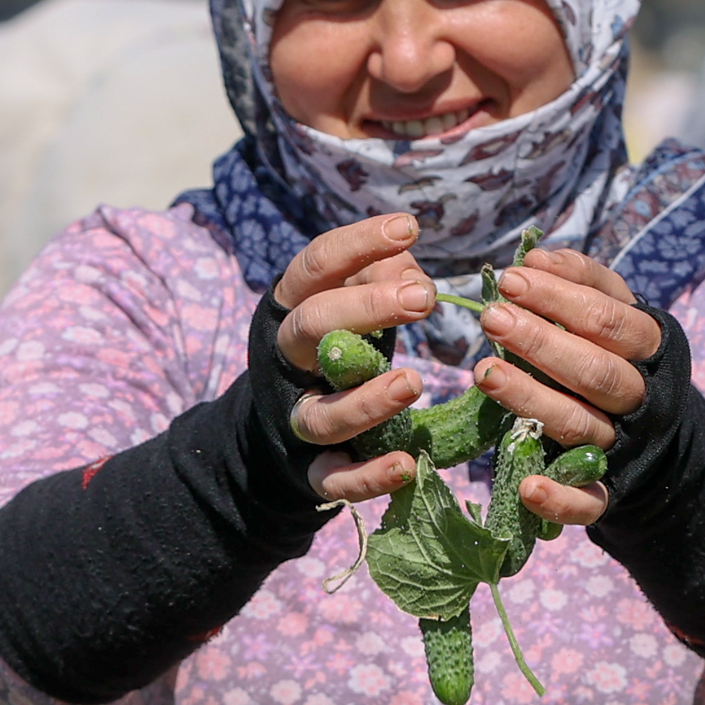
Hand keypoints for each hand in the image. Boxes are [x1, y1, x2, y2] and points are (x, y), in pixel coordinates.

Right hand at [271, 214, 436, 505]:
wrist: (279, 429)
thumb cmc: (334, 349)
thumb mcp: (350, 305)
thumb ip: (380, 278)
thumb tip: (410, 267)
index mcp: (291, 309)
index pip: (315, 266)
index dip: (358, 243)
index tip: (407, 227)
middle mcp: (285, 361)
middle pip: (313, 327)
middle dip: (367, 308)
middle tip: (424, 299)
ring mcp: (295, 417)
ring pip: (322, 413)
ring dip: (367, 400)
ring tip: (415, 382)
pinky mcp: (311, 470)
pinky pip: (334, 478)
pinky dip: (368, 476)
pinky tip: (406, 465)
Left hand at [471, 249, 658, 530]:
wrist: (655, 438)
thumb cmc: (618, 359)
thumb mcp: (614, 315)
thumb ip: (584, 284)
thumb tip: (538, 257)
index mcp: (650, 350)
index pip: (609, 319)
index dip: (561, 297)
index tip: (511, 279)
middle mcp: (640, 399)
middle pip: (595, 370)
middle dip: (541, 341)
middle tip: (491, 317)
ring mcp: (622, 447)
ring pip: (580, 425)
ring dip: (531, 398)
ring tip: (482, 371)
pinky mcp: (606, 491)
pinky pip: (589, 502)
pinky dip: (560, 498)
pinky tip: (529, 487)